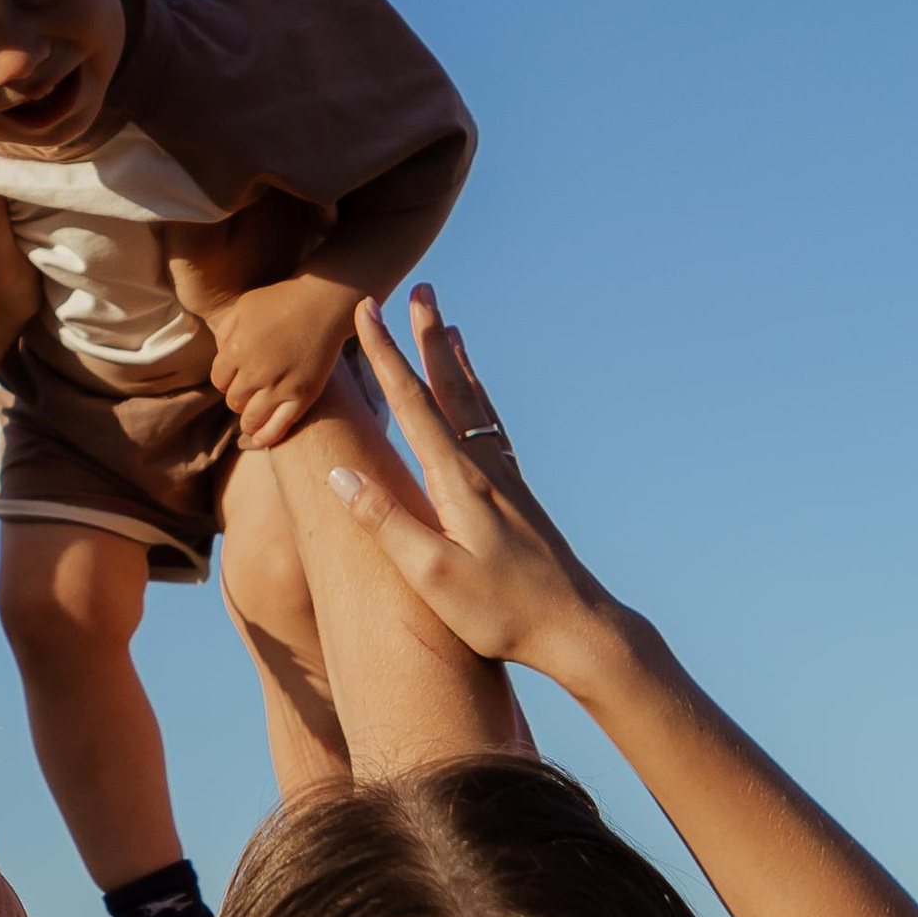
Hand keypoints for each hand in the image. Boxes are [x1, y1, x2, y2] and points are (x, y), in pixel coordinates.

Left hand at [209, 272, 360, 450]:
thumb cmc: (282, 300)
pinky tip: (261, 440)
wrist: (323, 302)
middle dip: (238, 397)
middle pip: (233, 401)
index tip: (238, 376)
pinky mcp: (302, 396)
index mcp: (236, 349)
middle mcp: (255, 372)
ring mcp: (279, 386)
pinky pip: (279, 426)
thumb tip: (221, 356)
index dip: (227, 380)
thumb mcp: (243, 306)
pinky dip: (266, 436)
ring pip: (250, 419)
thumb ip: (225, 331)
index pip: (219, 381)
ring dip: (248, 420)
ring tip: (252, 419)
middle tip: (250, 392)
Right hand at [332, 290, 639, 706]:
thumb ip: (385, 522)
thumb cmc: (501, 611)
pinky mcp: (518, 495)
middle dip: (426, 337)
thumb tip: (340, 473)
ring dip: (457, 360)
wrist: (576, 628)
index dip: (384, 355)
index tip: (366, 310)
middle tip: (418, 289)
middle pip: (449, 387)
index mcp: (458, 480)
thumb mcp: (432, 574)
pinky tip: (478, 398)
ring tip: (448, 325)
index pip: (412, 404)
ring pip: (475, 402)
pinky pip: (493, 426)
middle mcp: (485, 466)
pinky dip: (480, 397)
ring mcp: (506, 478)